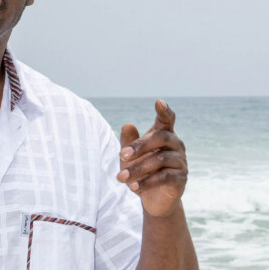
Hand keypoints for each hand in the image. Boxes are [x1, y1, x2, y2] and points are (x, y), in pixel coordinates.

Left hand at [117, 99, 187, 217]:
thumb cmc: (140, 170)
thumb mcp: (131, 156)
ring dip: (138, 168)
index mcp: (164, 134)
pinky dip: (147, 182)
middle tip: (121, 155)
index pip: (167, 119)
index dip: (164, 111)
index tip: (159, 102)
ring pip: (160, 159)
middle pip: (161, 137)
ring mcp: (181, 161)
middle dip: (139, 146)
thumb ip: (129, 141)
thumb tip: (127, 125)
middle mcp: (175, 144)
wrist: (153, 198)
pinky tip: (133, 187)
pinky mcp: (181, 178)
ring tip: (121, 177)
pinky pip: (164, 177)